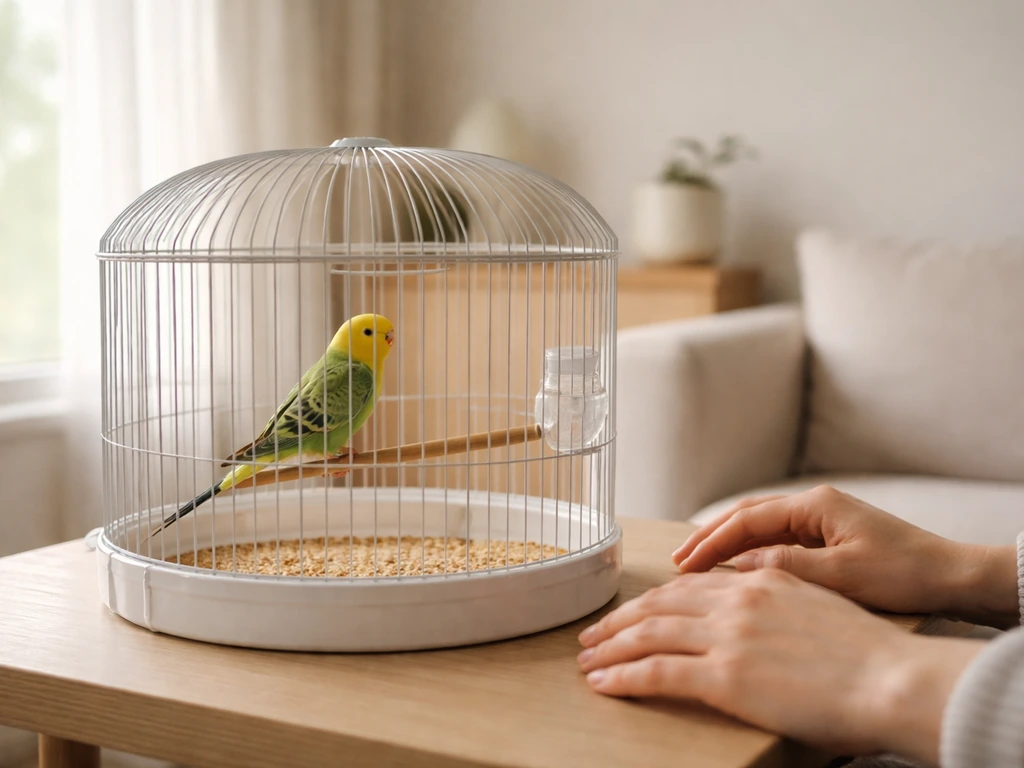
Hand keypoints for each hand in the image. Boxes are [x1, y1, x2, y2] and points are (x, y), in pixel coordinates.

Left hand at [577, 568, 982, 761]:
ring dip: (610, 648)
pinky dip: (622, 677)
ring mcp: (727, 636)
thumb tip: (761, 623)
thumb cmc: (871, 658)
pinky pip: (655, 672)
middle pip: (659, 605)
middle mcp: (737, 600)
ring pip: (648, 634)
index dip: (654, 600)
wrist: (894, 680)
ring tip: (587, 660)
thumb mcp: (820, 611)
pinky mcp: (723, 675)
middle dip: (620, 620)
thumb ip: (781, 607)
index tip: (633, 612)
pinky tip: (603, 684)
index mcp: (761, 582)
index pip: (690, 586)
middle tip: (594, 634)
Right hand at [671, 485, 1019, 628]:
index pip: (747, 520)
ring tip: (696, 562)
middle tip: (678, 561)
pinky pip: (777, 539)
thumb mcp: (841, 575)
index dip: (711, 542)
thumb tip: (739, 565)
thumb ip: (787, 567)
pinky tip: (737, 568)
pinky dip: (750, 551)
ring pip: (760, 526)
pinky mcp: (828, 536)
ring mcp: (821, 519)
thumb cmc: (904, 574)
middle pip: (747, 516)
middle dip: (710, 537)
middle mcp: (813, 504)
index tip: (684, 564)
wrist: (952, 576)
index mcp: (814, 504)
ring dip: (727, 543)